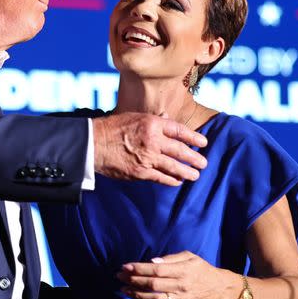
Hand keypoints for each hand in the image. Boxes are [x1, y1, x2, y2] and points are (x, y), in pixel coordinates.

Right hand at [92, 112, 206, 185]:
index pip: (179, 130)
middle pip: (180, 150)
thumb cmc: (112, 128)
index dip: (194, 137)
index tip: (204, 142)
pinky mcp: (140, 172)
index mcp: (152, 124)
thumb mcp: (134, 117)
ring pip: (174, 167)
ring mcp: (147, 157)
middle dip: (194, 158)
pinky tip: (177, 181)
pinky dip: (171, 180)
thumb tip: (168, 120)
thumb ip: (153, 120)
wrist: (94, 144)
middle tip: (203, 163)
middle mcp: (153, 140)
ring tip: (195, 175)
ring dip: (187, 172)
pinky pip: (161, 177)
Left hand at [116, 251, 233, 298]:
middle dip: (133, 280)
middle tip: (119, 276)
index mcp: (183, 270)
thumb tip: (152, 262)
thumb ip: (171, 258)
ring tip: (123, 289)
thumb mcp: (189, 256)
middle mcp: (182, 286)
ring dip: (136, 295)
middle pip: (153, 285)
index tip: (125, 266)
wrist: (219, 288)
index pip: (157, 270)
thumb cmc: (201, 269)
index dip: (139, 268)